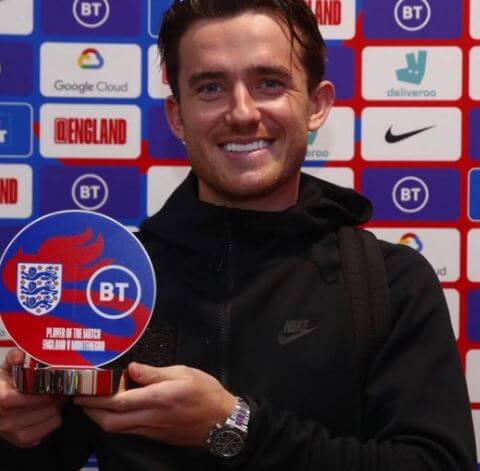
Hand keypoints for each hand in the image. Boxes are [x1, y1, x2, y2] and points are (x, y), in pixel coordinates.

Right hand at [0, 348, 62, 447]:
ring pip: (53, 417)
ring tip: (52, 398)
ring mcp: (15, 434)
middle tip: (59, 388)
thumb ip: (13, 358)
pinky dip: (54, 419)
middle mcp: (7, 421)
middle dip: (56, 395)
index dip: (48, 388)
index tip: (57, 380)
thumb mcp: (4, 370)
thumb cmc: (1, 388)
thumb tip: (20, 354)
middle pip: (47, 406)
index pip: (34, 396)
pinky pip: (51, 428)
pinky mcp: (24, 442)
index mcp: (3, 400)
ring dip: (57, 406)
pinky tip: (47, 410)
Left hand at [74, 363, 236, 447]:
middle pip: (111, 423)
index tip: (83, 391)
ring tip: (94, 404)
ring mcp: (153, 430)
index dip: (96, 399)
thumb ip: (155, 373)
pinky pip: (130, 431)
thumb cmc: (206, 393)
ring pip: (118, 430)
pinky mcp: (157, 436)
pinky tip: (118, 411)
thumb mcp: (184, 373)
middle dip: (92, 413)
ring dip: (102, 418)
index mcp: (158, 398)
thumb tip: (131, 369)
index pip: (119, 402)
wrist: (223, 422)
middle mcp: (151, 418)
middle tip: (82, 399)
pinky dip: (117, 422)